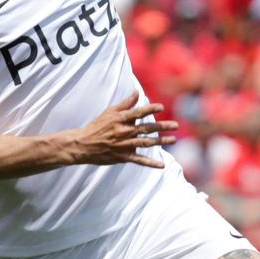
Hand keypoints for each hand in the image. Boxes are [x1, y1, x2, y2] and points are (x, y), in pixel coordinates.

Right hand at [64, 94, 178, 169]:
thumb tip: (137, 92)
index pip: (138, 113)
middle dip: (162, 126)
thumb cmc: (97, 126)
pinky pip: (139, 160)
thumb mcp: (109, 112)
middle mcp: (123, 132)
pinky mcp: (122, 156)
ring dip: (161, 141)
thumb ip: (125, 104)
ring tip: (173, 139)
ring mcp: (123, 145)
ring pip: (146, 143)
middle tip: (176, 125)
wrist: (83, 145)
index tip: (161, 107)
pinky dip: (150, 163)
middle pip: (146, 128)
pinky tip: (162, 165)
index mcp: (120, 120)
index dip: (150, 109)